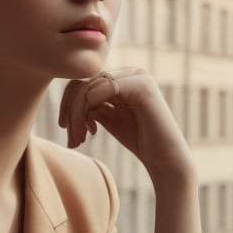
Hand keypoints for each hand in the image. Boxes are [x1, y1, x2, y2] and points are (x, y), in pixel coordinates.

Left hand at [58, 68, 193, 178]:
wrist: (166, 159)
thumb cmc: (139, 139)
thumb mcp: (109, 117)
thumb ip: (92, 104)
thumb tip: (68, 98)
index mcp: (124, 77)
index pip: (84, 80)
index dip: (68, 104)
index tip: (67, 130)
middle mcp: (131, 72)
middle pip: (84, 81)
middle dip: (69, 111)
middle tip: (70, 139)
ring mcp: (137, 77)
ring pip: (89, 87)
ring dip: (76, 116)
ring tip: (77, 140)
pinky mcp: (141, 87)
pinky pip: (102, 90)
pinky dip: (87, 112)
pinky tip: (92, 132)